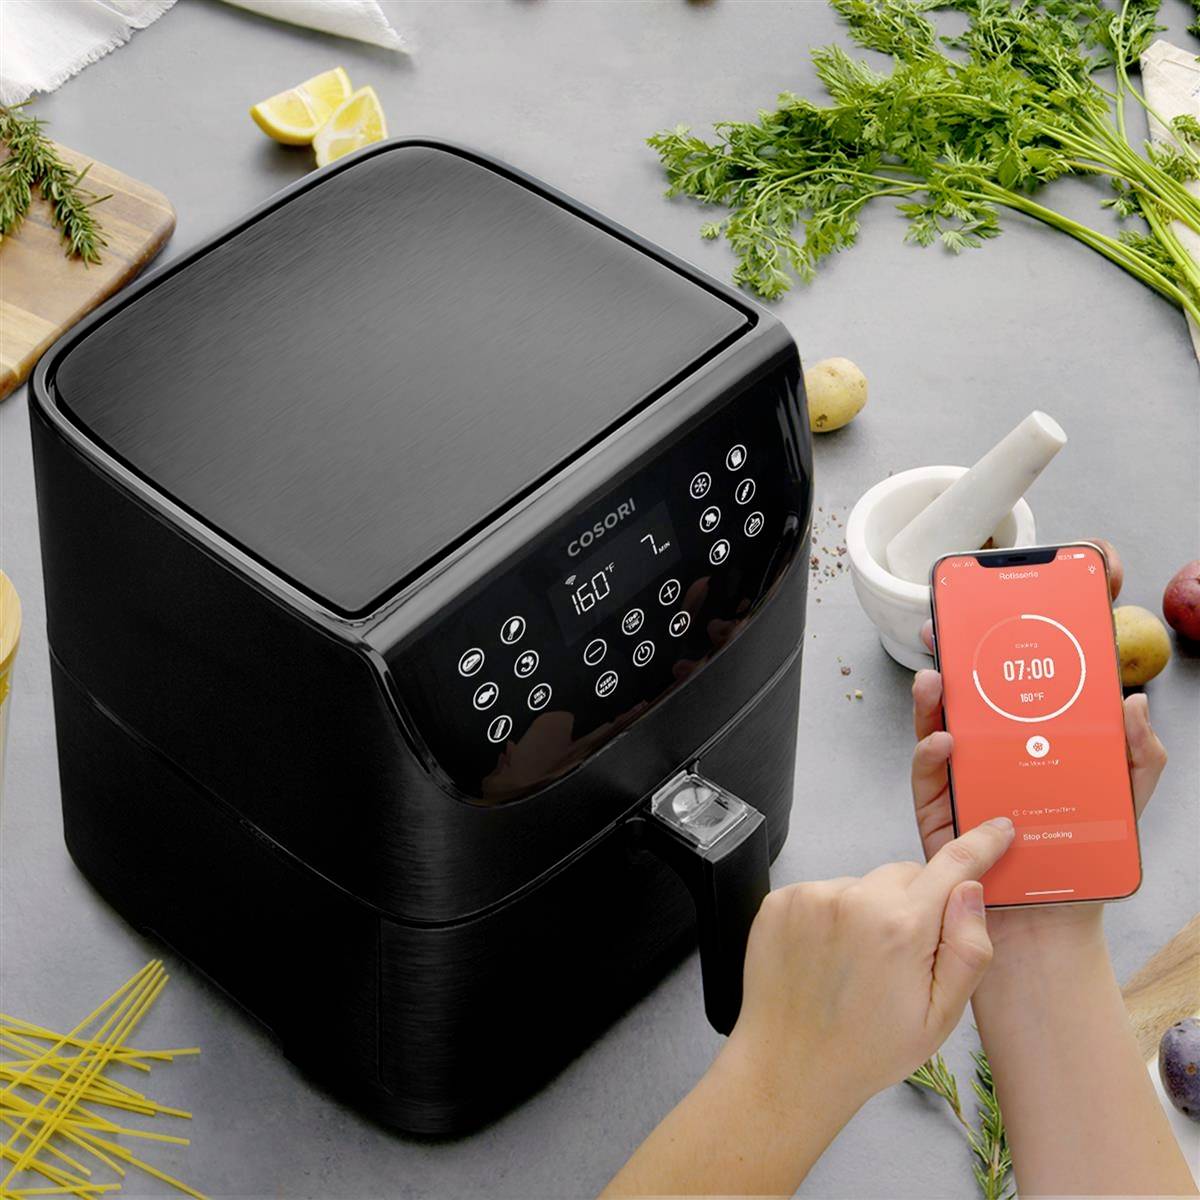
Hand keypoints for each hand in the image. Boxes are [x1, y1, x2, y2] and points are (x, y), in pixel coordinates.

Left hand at [722, 819, 1014, 1115]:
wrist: (789, 1067)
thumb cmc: (867, 1049)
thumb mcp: (941, 1016)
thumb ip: (967, 949)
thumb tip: (970, 891)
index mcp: (900, 926)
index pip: (951, 866)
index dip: (979, 844)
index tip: (996, 828)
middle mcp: (853, 899)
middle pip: (904, 876)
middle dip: (913, 903)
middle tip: (902, 957)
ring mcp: (810, 897)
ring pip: (862, 885)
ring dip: (867, 911)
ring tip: (854, 966)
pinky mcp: (780, 900)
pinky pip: (823, 893)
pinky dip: (830, 915)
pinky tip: (826, 957)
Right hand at [910, 620, 1165, 952]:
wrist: (1052, 919)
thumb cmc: (1084, 856)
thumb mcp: (1126, 797)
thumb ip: (1140, 754)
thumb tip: (1134, 703)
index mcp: (1032, 736)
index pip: (1019, 682)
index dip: (1012, 643)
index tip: (1011, 605)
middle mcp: (991, 748)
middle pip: (968, 692)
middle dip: (955, 655)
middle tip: (951, 625)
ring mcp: (961, 775)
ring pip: (938, 725)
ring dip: (932, 697)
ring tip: (937, 676)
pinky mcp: (938, 808)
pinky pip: (927, 776)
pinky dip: (929, 753)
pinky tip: (942, 739)